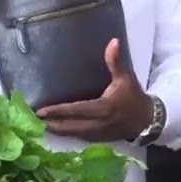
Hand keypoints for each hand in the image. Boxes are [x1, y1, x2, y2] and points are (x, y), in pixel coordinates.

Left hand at [37, 39, 152, 141]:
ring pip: (74, 134)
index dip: (58, 111)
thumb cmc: (134, 97)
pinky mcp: (100, 140)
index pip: (77, 110)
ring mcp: (99, 134)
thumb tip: (113, 41)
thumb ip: (115, 62)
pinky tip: (56, 130)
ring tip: (40, 125)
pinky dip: (67, 134)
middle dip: (52, 123)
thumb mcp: (126, 79)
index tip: (41, 111)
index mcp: (104, 108)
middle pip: (70, 126)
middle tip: (32, 119)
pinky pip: (80, 138)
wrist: (148, 120)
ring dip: (57, 130)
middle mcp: (99, 124)